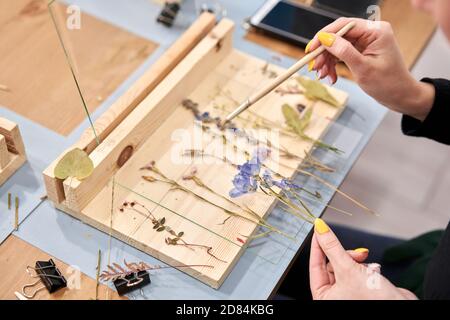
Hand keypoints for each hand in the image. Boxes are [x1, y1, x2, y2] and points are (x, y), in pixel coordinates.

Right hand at [306, 17, 434, 120]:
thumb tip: (325, 39)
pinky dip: (333, 65)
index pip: (344, 25)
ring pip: (337, 46)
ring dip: (327, 61)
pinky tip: (331, 76)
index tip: (310, 49)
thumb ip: (343, 51)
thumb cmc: (388, 84)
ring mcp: (366, 41)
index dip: (324, 36)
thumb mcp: (363, 68)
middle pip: (338, 35)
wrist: (400, 96)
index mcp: (376, 31)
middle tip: (315, 67)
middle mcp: (371, 32)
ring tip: (323, 75)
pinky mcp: (362, 51)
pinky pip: (341, 54)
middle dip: (324, 52)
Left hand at [309, 218, 417, 299]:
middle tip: (356, 253)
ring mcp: (347, 293)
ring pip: (344, 266)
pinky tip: (373, 271)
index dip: (318, 246)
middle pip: (331, 265)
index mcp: (323, 297)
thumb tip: (320, 229)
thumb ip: (332, 247)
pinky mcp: (360, 289)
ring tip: (366, 263)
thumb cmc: (375, 300)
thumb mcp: (348, 268)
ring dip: (356, 261)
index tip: (319, 231)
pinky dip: (364, 267)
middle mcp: (334, 297)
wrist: (403, 308)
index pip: (315, 266)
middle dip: (344, 256)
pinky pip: (355, 271)